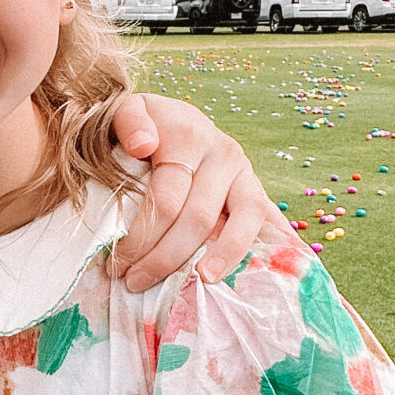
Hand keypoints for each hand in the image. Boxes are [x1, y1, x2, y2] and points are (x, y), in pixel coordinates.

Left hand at [108, 95, 286, 288]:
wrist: (168, 118)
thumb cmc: (140, 127)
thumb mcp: (122, 111)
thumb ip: (127, 121)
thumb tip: (143, 145)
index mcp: (188, 136)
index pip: (167, 199)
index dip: (141, 238)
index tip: (117, 265)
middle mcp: (223, 153)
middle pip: (198, 217)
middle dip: (165, 257)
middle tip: (136, 282)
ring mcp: (245, 173)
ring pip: (244, 219)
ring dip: (225, 255)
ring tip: (204, 281)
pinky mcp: (256, 191)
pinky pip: (271, 220)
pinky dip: (277, 246)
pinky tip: (269, 274)